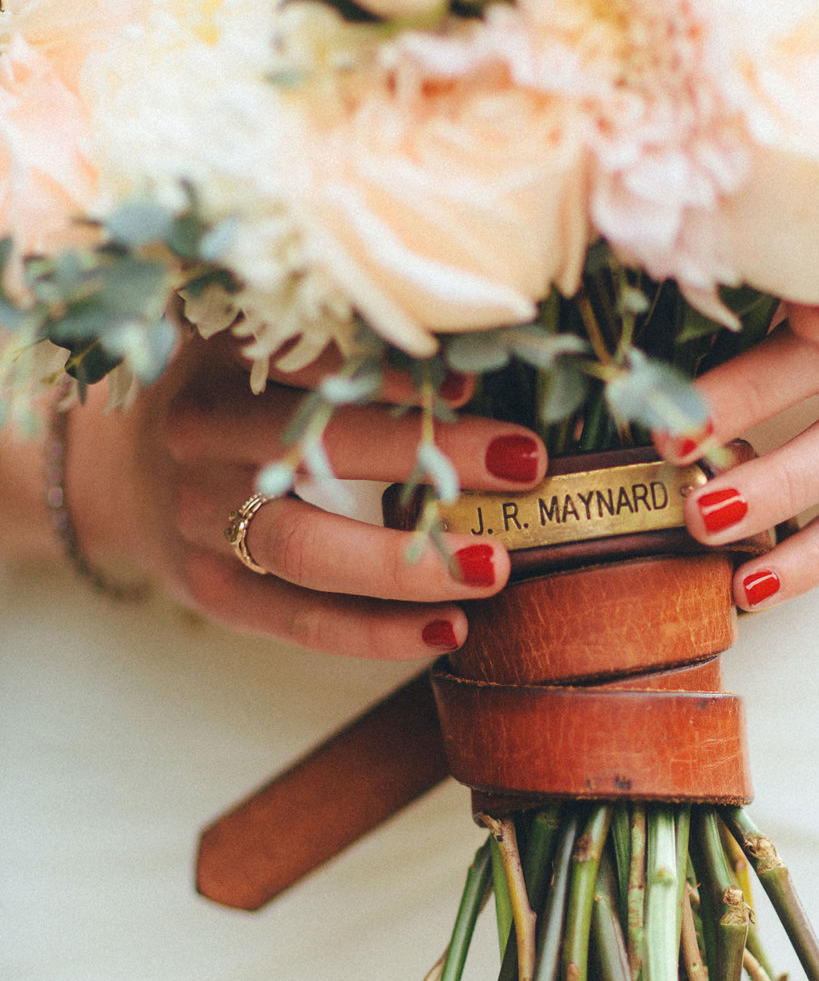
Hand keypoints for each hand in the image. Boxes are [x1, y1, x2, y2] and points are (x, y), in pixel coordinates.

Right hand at [70, 332, 549, 660]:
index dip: (386, 371)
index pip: (306, 355)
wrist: (130, 468)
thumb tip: (478, 363)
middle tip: (526, 464)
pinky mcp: (211, 585)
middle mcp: (203, 433)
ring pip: (303, 547)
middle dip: (426, 457)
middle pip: (314, 448)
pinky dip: (377, 632)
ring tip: (493, 569)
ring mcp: (200, 514)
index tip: (468, 381)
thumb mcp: (277, 349)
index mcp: (227, 356)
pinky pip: (298, 619)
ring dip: (405, 564)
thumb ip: (358, 351)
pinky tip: (451, 629)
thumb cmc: (249, 395)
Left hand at [662, 289, 818, 612]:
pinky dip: (815, 556)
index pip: (814, 320)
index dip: (745, 366)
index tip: (669, 401)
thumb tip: (672, 327)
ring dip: (781, 501)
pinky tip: (757, 584)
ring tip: (708, 529)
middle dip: (752, 421)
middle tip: (673, 455)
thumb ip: (782, 295)